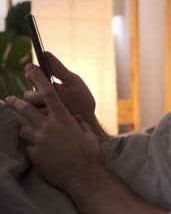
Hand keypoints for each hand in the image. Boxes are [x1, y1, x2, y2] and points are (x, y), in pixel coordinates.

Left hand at [6, 63, 101, 188]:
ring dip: (27, 130)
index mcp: (64, 118)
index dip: (38, 78)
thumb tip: (75, 120)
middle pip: (25, 108)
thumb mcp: (87, 134)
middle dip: (14, 102)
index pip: (48, 92)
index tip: (30, 67)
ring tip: (34, 135)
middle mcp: (49, 127)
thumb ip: (79, 124)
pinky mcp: (34, 155)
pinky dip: (33, 147)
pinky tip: (43, 153)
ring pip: (23, 129)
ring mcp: (40, 141)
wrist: (84, 176)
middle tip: (8, 100)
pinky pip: (28, 147)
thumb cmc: (90, 154)